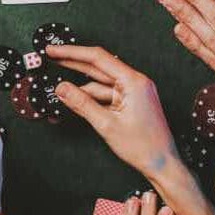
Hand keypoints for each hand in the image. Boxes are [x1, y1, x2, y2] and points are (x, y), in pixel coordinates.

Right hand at [47, 45, 176, 180]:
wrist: (162, 164)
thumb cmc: (144, 147)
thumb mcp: (107, 124)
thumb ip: (82, 103)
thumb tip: (62, 88)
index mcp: (134, 81)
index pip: (98, 58)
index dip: (72, 52)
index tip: (55, 50)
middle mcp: (135, 82)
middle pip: (98, 67)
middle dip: (73, 63)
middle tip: (52, 56)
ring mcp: (133, 92)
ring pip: (99, 83)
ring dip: (80, 87)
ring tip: (60, 91)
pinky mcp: (130, 101)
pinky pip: (105, 94)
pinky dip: (90, 98)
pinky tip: (75, 100)